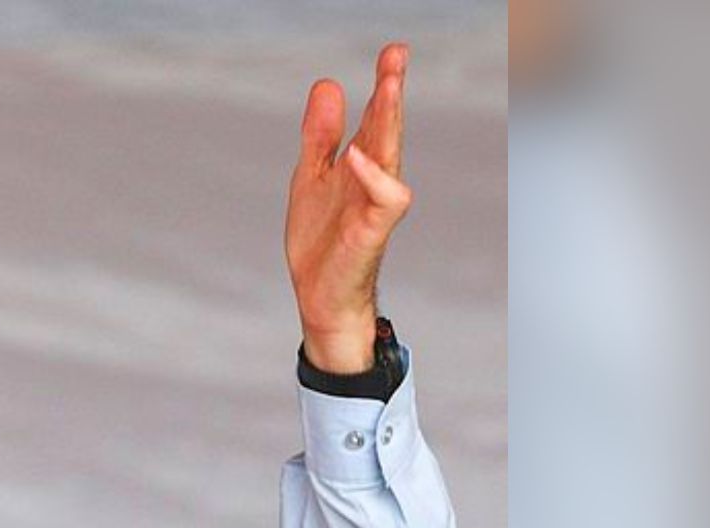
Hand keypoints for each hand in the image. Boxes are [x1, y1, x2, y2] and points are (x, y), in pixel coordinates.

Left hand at [285, 43, 411, 372]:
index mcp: (362, 164)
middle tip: (396, 54)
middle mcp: (375, 179)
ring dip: (390, 122)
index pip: (377, 117)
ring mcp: (375, 204)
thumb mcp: (312, 175)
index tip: (394, 50)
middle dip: (391, 92)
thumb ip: (320, 134)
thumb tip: (328, 84)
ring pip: (390, 155)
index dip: (385, 84)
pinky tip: (356, 154)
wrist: (318, 295)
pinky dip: (372, 176)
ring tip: (387, 86)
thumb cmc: (322, 239)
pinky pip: (384, 199)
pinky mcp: (372, 231)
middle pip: (387, 128)